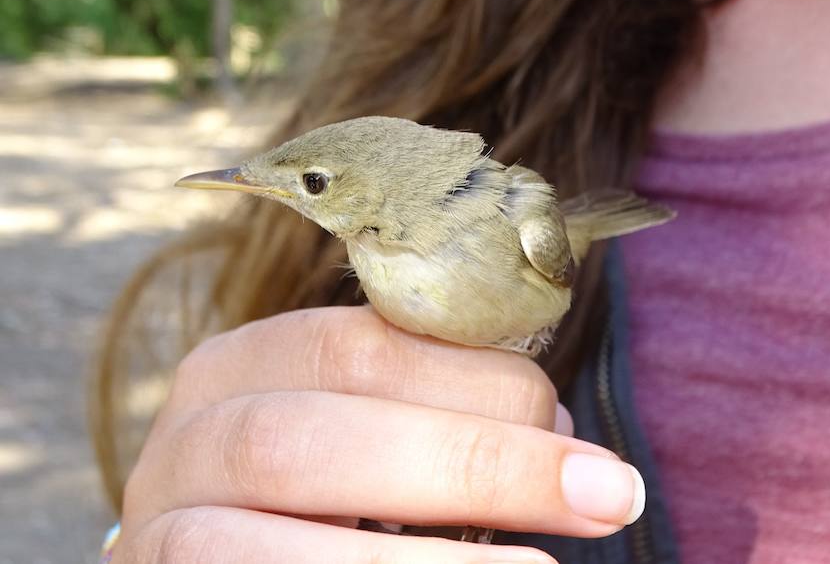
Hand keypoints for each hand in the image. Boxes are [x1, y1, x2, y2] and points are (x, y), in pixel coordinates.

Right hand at [114, 306, 643, 562]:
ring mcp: (162, 531)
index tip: (576, 426)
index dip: (476, 385)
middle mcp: (188, 439)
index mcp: (242, 366)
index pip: (357, 349)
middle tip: (603, 493)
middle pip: (315, 438)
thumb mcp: (363, 434)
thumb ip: (434, 417)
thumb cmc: (318, 493)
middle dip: (471, 464)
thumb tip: (559, 435)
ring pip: (278, 546)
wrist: (230, 553)